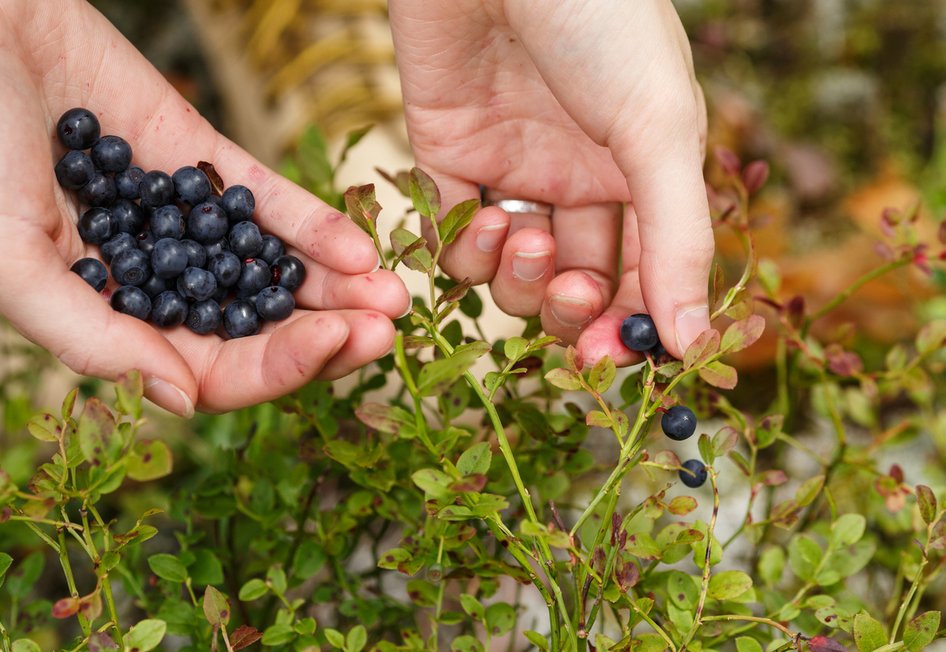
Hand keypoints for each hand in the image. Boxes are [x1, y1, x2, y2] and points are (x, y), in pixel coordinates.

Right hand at [0, 0, 408, 415]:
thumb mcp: (0, 256)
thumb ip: (88, 336)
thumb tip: (182, 400)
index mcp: (108, 319)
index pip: (208, 371)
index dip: (275, 370)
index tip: (331, 345)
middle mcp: (154, 280)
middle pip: (256, 327)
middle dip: (326, 333)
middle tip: (388, 330)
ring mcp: (182, 221)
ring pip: (271, 269)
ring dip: (336, 287)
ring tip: (394, 293)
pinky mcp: (199, 160)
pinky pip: (266, 201)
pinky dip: (313, 225)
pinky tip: (359, 246)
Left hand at [390, 0, 712, 364]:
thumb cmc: (600, 20)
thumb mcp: (658, 130)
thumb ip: (677, 238)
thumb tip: (694, 343)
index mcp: (641, 173)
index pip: (643, 277)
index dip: (629, 325)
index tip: (616, 355)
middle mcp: (577, 179)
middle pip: (573, 286)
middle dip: (569, 307)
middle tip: (571, 295)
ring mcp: (511, 169)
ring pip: (510, 272)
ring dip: (516, 276)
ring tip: (522, 233)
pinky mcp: (447, 154)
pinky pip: (450, 234)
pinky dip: (461, 248)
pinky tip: (480, 219)